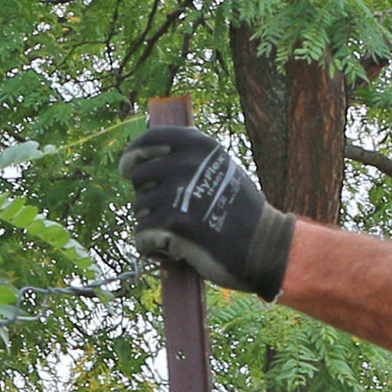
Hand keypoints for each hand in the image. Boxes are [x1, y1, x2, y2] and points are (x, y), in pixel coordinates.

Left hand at [121, 123, 294, 298]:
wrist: (263, 246)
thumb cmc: (241, 210)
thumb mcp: (220, 168)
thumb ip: (189, 159)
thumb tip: (144, 157)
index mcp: (198, 145)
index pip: (149, 140)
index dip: (133, 155)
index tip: (127, 169)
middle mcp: (185, 162)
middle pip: (137, 178)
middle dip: (148, 198)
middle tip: (171, 214)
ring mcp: (177, 192)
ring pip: (139, 210)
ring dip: (153, 226)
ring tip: (181, 234)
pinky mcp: (172, 223)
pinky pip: (142, 236)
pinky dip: (152, 248)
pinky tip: (173, 251)